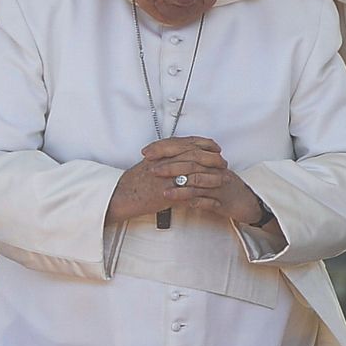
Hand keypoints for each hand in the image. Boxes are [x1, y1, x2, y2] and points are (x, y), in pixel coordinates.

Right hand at [106, 136, 230, 223]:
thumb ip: (164, 154)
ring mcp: (167, 179)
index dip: (205, 144)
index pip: (188, 143)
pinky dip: (205, 199)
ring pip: (196, 175)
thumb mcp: (149, 162)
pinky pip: (190, 197)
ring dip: (213, 177)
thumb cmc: (133, 181)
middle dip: (213, 159)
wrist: (120, 196)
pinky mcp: (167, 195)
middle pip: (196, 156)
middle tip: (224, 163)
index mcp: (162, 153)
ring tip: (224, 180)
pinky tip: (214, 202)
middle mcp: (165, 163)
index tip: (216, 146)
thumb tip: (180, 150)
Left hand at [142, 136, 264, 225]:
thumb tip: (166, 159)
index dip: (167, 150)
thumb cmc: (226, 189)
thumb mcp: (209, 174)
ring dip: (179, 185)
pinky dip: (191, 201)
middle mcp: (215, 170)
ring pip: (198, 181)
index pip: (187, 149)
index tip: (148, 153)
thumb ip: (190, 166)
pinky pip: (206, 201)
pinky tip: (179, 204)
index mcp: (210, 161)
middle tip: (152, 170)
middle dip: (170, 166)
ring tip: (162, 190)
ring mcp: (219, 186)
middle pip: (192, 163)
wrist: (249, 203)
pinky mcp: (223, 202)